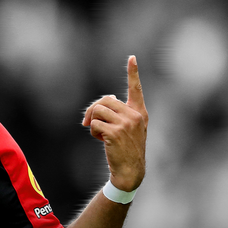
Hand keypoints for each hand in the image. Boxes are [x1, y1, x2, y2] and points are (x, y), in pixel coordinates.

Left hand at [82, 56, 147, 191]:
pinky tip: (100, 140)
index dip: (133, 73)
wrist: (131, 170)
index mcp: (140, 112)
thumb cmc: (126, 149)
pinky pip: (95, 123)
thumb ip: (120, 114)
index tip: (132, 57)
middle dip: (92, 110)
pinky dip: (93, 131)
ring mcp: (126, 124)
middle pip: (105, 100)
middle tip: (88, 122)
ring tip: (97, 133)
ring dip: (92, 122)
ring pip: (98, 110)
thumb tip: (106, 99)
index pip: (136, 89)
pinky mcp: (115, 132)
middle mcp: (135, 115)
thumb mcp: (129, 129)